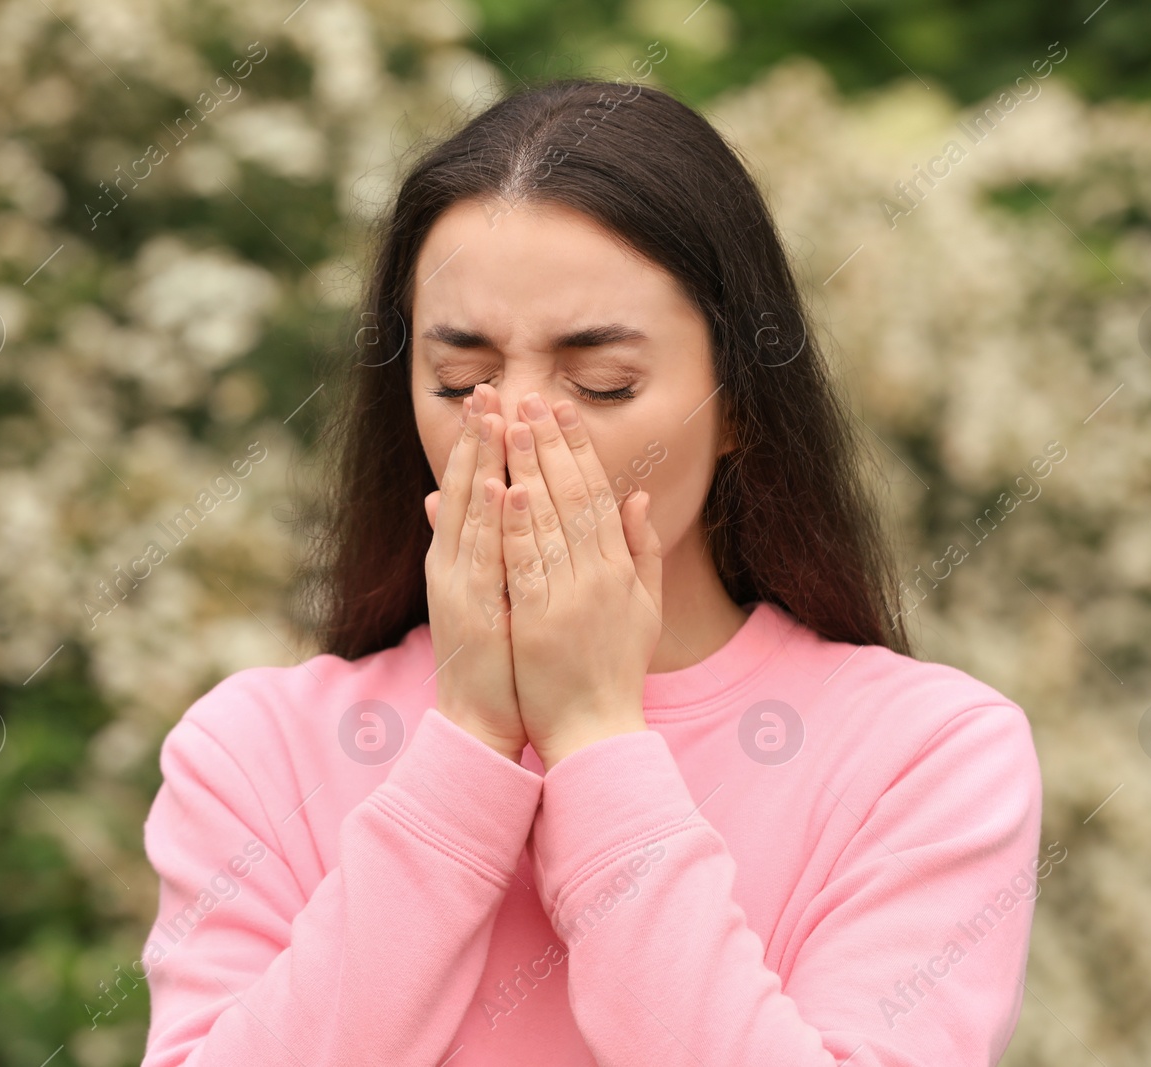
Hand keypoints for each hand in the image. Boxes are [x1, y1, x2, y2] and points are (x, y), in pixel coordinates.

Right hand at [423, 384, 525, 761]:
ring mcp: (460, 583)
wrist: (478, 720)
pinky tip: (498, 485)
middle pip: (463, 487)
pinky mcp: (474, 608)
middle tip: (486, 387)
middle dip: (474, 436)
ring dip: (479, 461)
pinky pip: (484, 555)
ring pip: (470, 511)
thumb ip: (468, 545)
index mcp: (459, 557)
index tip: (491, 397)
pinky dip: (489, 519)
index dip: (477, 442)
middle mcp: (453, 562)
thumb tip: (451, 499)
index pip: (469, 487)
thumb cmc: (491, 659)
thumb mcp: (478, 593)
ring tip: (490, 416)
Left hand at [499, 391, 663, 770]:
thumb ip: (642, 550)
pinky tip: (506, 488)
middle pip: (571, 498)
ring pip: (547, 522)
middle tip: (531, 398)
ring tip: (512, 425)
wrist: (597, 730)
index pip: (597, 495)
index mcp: (621, 570)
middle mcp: (598, 577)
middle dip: (550, 444)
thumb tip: (636, 496)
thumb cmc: (616, 669)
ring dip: (529, 469)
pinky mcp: (538, 622)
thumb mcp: (643, 607)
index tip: (562, 410)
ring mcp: (569, 599)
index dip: (578, 449)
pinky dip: (517, 526)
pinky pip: (526, 565)